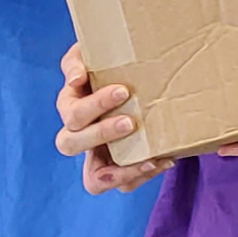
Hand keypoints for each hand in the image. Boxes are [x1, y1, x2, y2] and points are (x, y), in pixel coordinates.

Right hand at [54, 41, 173, 193]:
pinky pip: (123, 183)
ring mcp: (97, 154)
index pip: (72, 114)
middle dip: (101, 133)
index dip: (93, 107)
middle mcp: (79, 134)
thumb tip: (75, 79)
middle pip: (71, 144)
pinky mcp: (118, 167)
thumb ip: (78, 60)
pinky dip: (141, 176)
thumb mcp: (90, 53)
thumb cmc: (109, 63)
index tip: (123, 90)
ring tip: (151, 158)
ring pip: (93, 178)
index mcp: (72, 106)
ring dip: (120, 170)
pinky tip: (166, 160)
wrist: (139, 74)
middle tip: (130, 122)